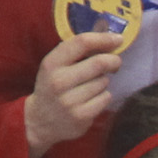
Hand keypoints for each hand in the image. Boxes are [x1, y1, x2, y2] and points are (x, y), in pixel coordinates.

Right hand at [27, 29, 126, 157]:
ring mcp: (70, 100)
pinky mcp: (81, 116)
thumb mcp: (55, 66)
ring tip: (91, 85)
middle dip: (113, 61)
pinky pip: (105, 98)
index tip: (118, 39)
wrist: (40, 121)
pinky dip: (104, 96)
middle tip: (115, 63)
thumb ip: (76, 52)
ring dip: (104, 81)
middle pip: (99, 63)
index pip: (81, 43)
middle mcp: (59, 81)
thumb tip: (109, 35)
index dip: (103, 38)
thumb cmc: (53, 87)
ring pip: (104, 82)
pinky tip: (91, 99)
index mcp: (51, 63)